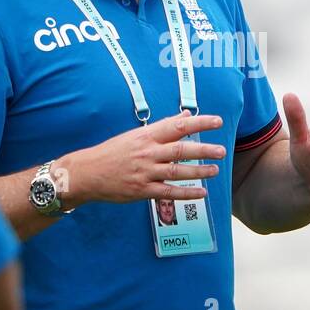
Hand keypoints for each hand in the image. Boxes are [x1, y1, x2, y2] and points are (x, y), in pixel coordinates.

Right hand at [58, 111, 225, 207]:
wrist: (87, 172)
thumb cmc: (113, 152)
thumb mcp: (136, 135)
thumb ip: (163, 127)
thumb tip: (185, 116)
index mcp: (146, 136)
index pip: (177, 126)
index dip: (199, 123)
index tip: (217, 121)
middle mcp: (147, 153)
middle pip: (180, 150)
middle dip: (203, 150)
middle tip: (222, 150)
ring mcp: (144, 172)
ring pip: (176, 171)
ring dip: (198, 171)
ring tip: (215, 170)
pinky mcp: (141, 190)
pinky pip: (168, 192)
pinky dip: (186, 193)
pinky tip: (202, 193)